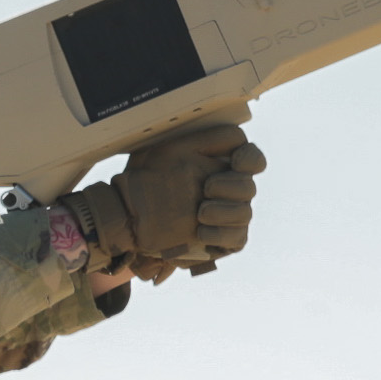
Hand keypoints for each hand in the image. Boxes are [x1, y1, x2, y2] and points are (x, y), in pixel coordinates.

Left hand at [83, 123, 267, 281]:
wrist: (128, 213)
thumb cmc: (147, 176)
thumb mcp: (170, 149)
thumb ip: (203, 140)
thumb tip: (238, 138)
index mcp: (222, 165)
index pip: (252, 160)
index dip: (251, 159)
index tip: (235, 160)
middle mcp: (230, 191)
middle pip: (249, 187)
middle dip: (231, 186)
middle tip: (206, 188)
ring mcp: (229, 217)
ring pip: (245, 213)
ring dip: (226, 211)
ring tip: (201, 212)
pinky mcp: (225, 241)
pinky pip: (237, 239)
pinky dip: (222, 234)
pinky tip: (200, 231)